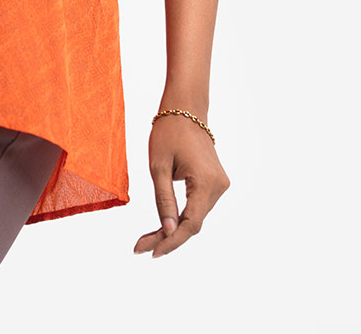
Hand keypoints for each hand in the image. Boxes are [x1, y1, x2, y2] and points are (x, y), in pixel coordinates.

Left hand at [132, 113, 229, 257]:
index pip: (191, 223)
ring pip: (196, 216)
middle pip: (193, 223)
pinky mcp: (215, 182)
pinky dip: (181, 216)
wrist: (186, 107)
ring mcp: (219, 184)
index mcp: (206, 181)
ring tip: (147, 238)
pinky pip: (198, 205)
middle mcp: (218, 186)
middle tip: (141, 247)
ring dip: (174, 228)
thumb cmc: (168, 131)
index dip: (172, 241)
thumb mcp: (158, 166)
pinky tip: (164, 224)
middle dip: (167, 237)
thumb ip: (164, 200)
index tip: (151, 253)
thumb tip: (169, 231)